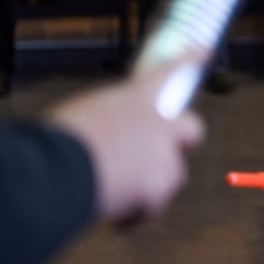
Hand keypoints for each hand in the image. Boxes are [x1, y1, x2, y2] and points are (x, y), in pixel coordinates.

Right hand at [46, 56, 205, 221]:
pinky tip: (115, 213)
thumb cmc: (63, 139)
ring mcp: (163, 158)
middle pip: (192, 130)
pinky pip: (154, 206)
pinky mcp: (158, 192)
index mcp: (139, 95)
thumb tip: (114, 133)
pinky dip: (137, 212)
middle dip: (180, 140)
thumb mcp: (88, 113)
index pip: (174, 70)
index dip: (191, 60)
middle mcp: (161, 123)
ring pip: (174, 173)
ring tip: (121, 187)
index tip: (203, 51)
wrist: (60, 171)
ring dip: (154, 181)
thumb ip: (112, 117)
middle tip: (158, 151)